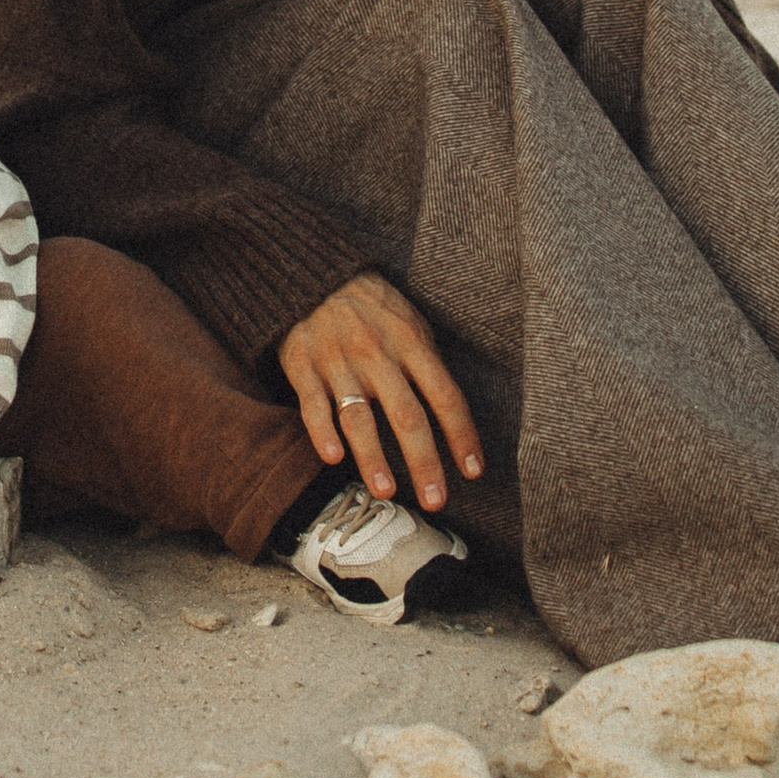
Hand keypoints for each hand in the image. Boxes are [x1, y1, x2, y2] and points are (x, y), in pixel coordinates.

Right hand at [276, 271, 482, 512]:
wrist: (314, 276)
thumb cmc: (372, 308)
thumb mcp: (410, 322)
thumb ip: (429, 364)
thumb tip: (453, 415)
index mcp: (411, 343)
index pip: (445, 396)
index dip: (462, 436)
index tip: (473, 472)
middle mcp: (377, 355)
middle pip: (407, 415)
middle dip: (423, 462)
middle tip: (435, 502)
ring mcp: (339, 362)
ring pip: (359, 416)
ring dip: (373, 457)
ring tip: (386, 493)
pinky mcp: (304, 367)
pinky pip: (313, 405)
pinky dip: (322, 432)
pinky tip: (333, 459)